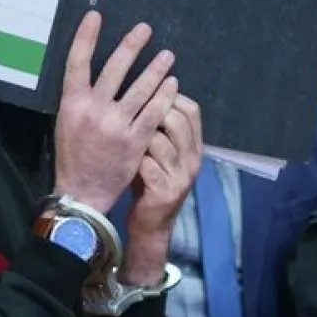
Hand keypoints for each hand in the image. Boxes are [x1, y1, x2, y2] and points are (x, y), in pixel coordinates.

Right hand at [52, 11, 178, 213]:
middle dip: (132, 45)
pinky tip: (172, 85)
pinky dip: (165, 96)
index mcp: (72, 103)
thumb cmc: (73, 156)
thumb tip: (95, 72)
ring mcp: (116, 125)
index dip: (85, 36)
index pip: (77, 61)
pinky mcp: (136, 140)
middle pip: (115, 69)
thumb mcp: (66, 123)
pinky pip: (154, 112)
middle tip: (145, 30)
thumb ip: (79, 98)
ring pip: (141, 88)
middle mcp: (94, 110)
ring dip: (156, 69)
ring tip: (167, 55)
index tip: (95, 16)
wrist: (82, 191)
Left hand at [118, 94, 202, 284]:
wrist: (152, 224)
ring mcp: (181, 177)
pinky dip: (134, 160)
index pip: (192, 110)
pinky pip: (148, 165)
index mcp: (194, 147)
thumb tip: (145, 92)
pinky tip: (122, 160)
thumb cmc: (151, 181)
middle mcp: (193, 160)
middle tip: (130, 114)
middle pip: (177, 121)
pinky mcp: (165, 193)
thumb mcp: (162, 154)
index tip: (148, 95)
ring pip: (160, 141)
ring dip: (138, 137)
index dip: (170, 97)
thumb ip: (161, 130)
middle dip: (151, 113)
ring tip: (123, 138)